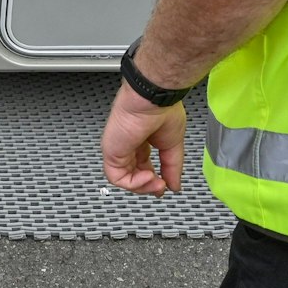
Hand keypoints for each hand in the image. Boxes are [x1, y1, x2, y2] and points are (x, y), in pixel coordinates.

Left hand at [101, 81, 186, 196]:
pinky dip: (134, 183)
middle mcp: (128, 144)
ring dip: (143, 186)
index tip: (164, 185)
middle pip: (133, 175)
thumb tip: (175, 185)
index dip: (152, 180)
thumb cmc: (163, 110)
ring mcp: (118, 148)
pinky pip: (117, 178)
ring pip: (124, 180)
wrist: (154, 100)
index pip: (142, 166)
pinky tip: (148, 176)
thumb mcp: (173, 144)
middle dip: (149, 186)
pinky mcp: (111, 151)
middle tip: (162, 187)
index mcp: (142, 140)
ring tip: (157, 182)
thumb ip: (173, 167)